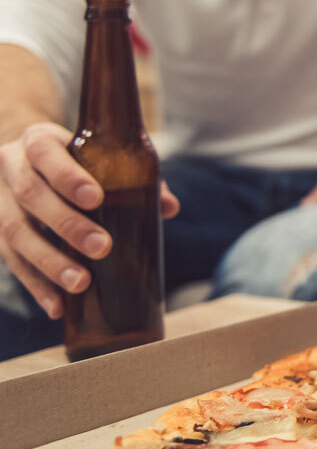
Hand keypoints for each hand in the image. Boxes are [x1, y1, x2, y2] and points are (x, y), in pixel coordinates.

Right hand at [0, 122, 178, 318]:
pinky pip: (12, 261)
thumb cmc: (78, 161)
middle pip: (31, 195)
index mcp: (37, 141)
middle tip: (102, 246)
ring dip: (49, 261)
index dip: (67, 176)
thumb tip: (168, 207)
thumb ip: (136, 178)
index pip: (45, 153)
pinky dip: (36, 286)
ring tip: (81, 283)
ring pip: (15, 232)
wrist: (31, 162)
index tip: (95, 198)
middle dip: (66, 224)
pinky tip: (57, 307)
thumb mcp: (101, 158)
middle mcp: (10, 167)